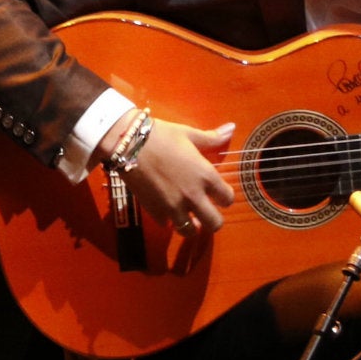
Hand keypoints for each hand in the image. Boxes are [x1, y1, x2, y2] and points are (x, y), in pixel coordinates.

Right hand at [100, 117, 235, 232]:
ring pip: (190, 231)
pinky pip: (166, 225)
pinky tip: (166, 209)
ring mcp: (173, 207)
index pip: (227, 198)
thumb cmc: (161, 135)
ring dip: (191, 225)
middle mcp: (193, 196)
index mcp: (205, 176)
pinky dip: (168, 220)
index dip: (225, 197)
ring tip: (188, 217)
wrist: (128, 144)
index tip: (218, 193)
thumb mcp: (189, 134)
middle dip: (214, 220)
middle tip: (207, 211)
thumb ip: (212, 138)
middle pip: (215, 223)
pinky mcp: (154, 211)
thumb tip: (232, 128)